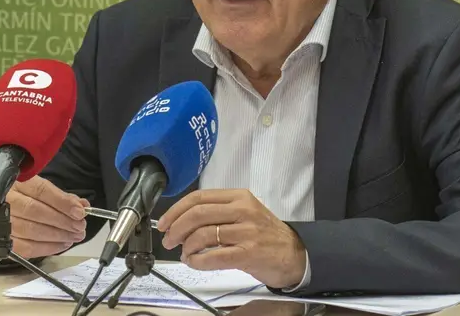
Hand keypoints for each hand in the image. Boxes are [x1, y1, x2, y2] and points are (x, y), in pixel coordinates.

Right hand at [5, 175, 88, 258]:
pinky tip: (62, 244)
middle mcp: (5, 199)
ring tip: (74, 236)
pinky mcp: (1, 240)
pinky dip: (46, 248)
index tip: (79, 212)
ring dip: (57, 236)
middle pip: (35, 211)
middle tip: (80, 227)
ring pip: (29, 230)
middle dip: (62, 221)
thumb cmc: (24, 196)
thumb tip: (82, 205)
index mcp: (16, 181)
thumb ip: (61, 196)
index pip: (40, 190)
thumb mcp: (40, 189)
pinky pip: (24, 247)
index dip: (61, 202)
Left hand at [157, 189, 306, 289]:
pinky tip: (194, 262)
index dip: (176, 210)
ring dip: (186, 247)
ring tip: (185, 254)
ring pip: (203, 235)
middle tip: (168, 240)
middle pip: (197, 214)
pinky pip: (214, 256)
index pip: (199, 197)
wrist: (295, 253)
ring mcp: (246, 232)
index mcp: (238, 196)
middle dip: (176, 228)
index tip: (164, 222)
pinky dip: (198, 261)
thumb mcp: (244, 212)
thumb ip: (217, 212)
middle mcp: (242, 210)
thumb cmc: (265, 234)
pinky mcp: (249, 253)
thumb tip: (182, 221)